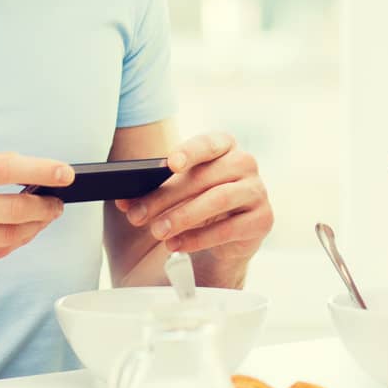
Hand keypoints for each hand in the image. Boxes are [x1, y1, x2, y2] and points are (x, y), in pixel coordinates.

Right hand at [0, 152, 72, 279]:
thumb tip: (30, 169)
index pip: (3, 168)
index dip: (39, 169)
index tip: (65, 172)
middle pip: (13, 209)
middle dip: (45, 206)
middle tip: (58, 202)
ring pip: (11, 236)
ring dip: (36, 226)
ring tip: (45, 216)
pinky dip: (17, 242)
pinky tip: (23, 232)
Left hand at [114, 133, 272, 266]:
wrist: (226, 236)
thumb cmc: (197, 203)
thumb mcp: (175, 192)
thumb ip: (152, 192)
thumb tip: (124, 201)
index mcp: (225, 146)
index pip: (209, 142)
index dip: (190, 151)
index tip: (170, 163)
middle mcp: (245, 163)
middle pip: (205, 177)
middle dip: (166, 197)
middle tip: (138, 216)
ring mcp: (257, 191)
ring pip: (218, 200)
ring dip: (182, 217)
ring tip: (158, 232)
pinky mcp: (262, 219)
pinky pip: (228, 229)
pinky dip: (198, 239)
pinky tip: (177, 245)